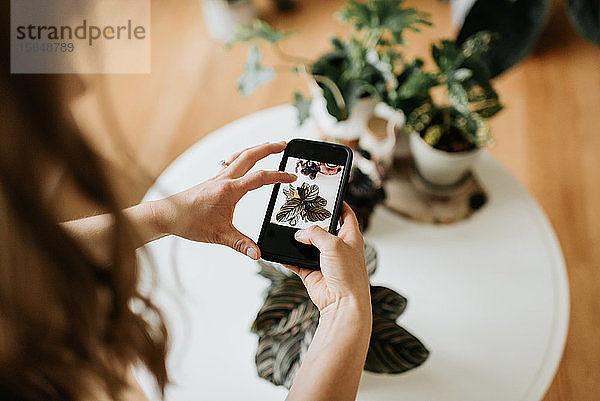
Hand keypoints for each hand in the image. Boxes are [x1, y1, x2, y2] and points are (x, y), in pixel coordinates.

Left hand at [154, 142, 295, 258]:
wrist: (167, 215)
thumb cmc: (189, 221)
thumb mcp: (218, 235)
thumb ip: (240, 244)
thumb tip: (257, 253)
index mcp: (229, 190)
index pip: (259, 178)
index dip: (278, 176)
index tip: (292, 177)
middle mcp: (224, 179)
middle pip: (250, 156)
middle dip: (268, 148)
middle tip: (283, 144)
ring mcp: (217, 178)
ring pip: (239, 156)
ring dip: (255, 149)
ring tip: (267, 147)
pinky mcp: (212, 181)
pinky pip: (230, 163)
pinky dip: (242, 157)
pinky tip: (243, 162)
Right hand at [285, 203, 370, 318]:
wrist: (342, 303)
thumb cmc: (349, 275)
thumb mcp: (334, 245)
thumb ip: (315, 233)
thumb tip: (300, 234)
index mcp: (350, 237)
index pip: (346, 214)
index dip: (339, 204)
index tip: (328, 195)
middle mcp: (338, 247)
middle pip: (322, 228)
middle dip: (311, 222)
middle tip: (299, 212)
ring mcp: (324, 260)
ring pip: (307, 245)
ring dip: (297, 241)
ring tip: (287, 230)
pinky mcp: (311, 272)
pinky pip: (296, 261)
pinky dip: (288, 257)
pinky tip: (281, 251)